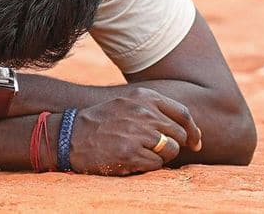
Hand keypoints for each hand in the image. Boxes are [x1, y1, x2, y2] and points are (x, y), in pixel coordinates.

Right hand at [69, 87, 202, 175]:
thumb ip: (153, 110)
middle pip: (179, 134)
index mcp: (144, 97)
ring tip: (141, 153)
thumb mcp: (126, 104)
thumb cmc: (100, 122)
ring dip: (160, 156)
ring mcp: (138, 133)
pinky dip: (148, 166)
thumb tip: (186, 129)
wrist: (70, 135)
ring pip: (170, 150)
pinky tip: (131, 159)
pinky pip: (156, 164)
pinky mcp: (131, 153)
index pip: (182, 114)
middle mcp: (143, 113)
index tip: (194, 142)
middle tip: (157, 150)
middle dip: (173, 145)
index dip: (193, 131)